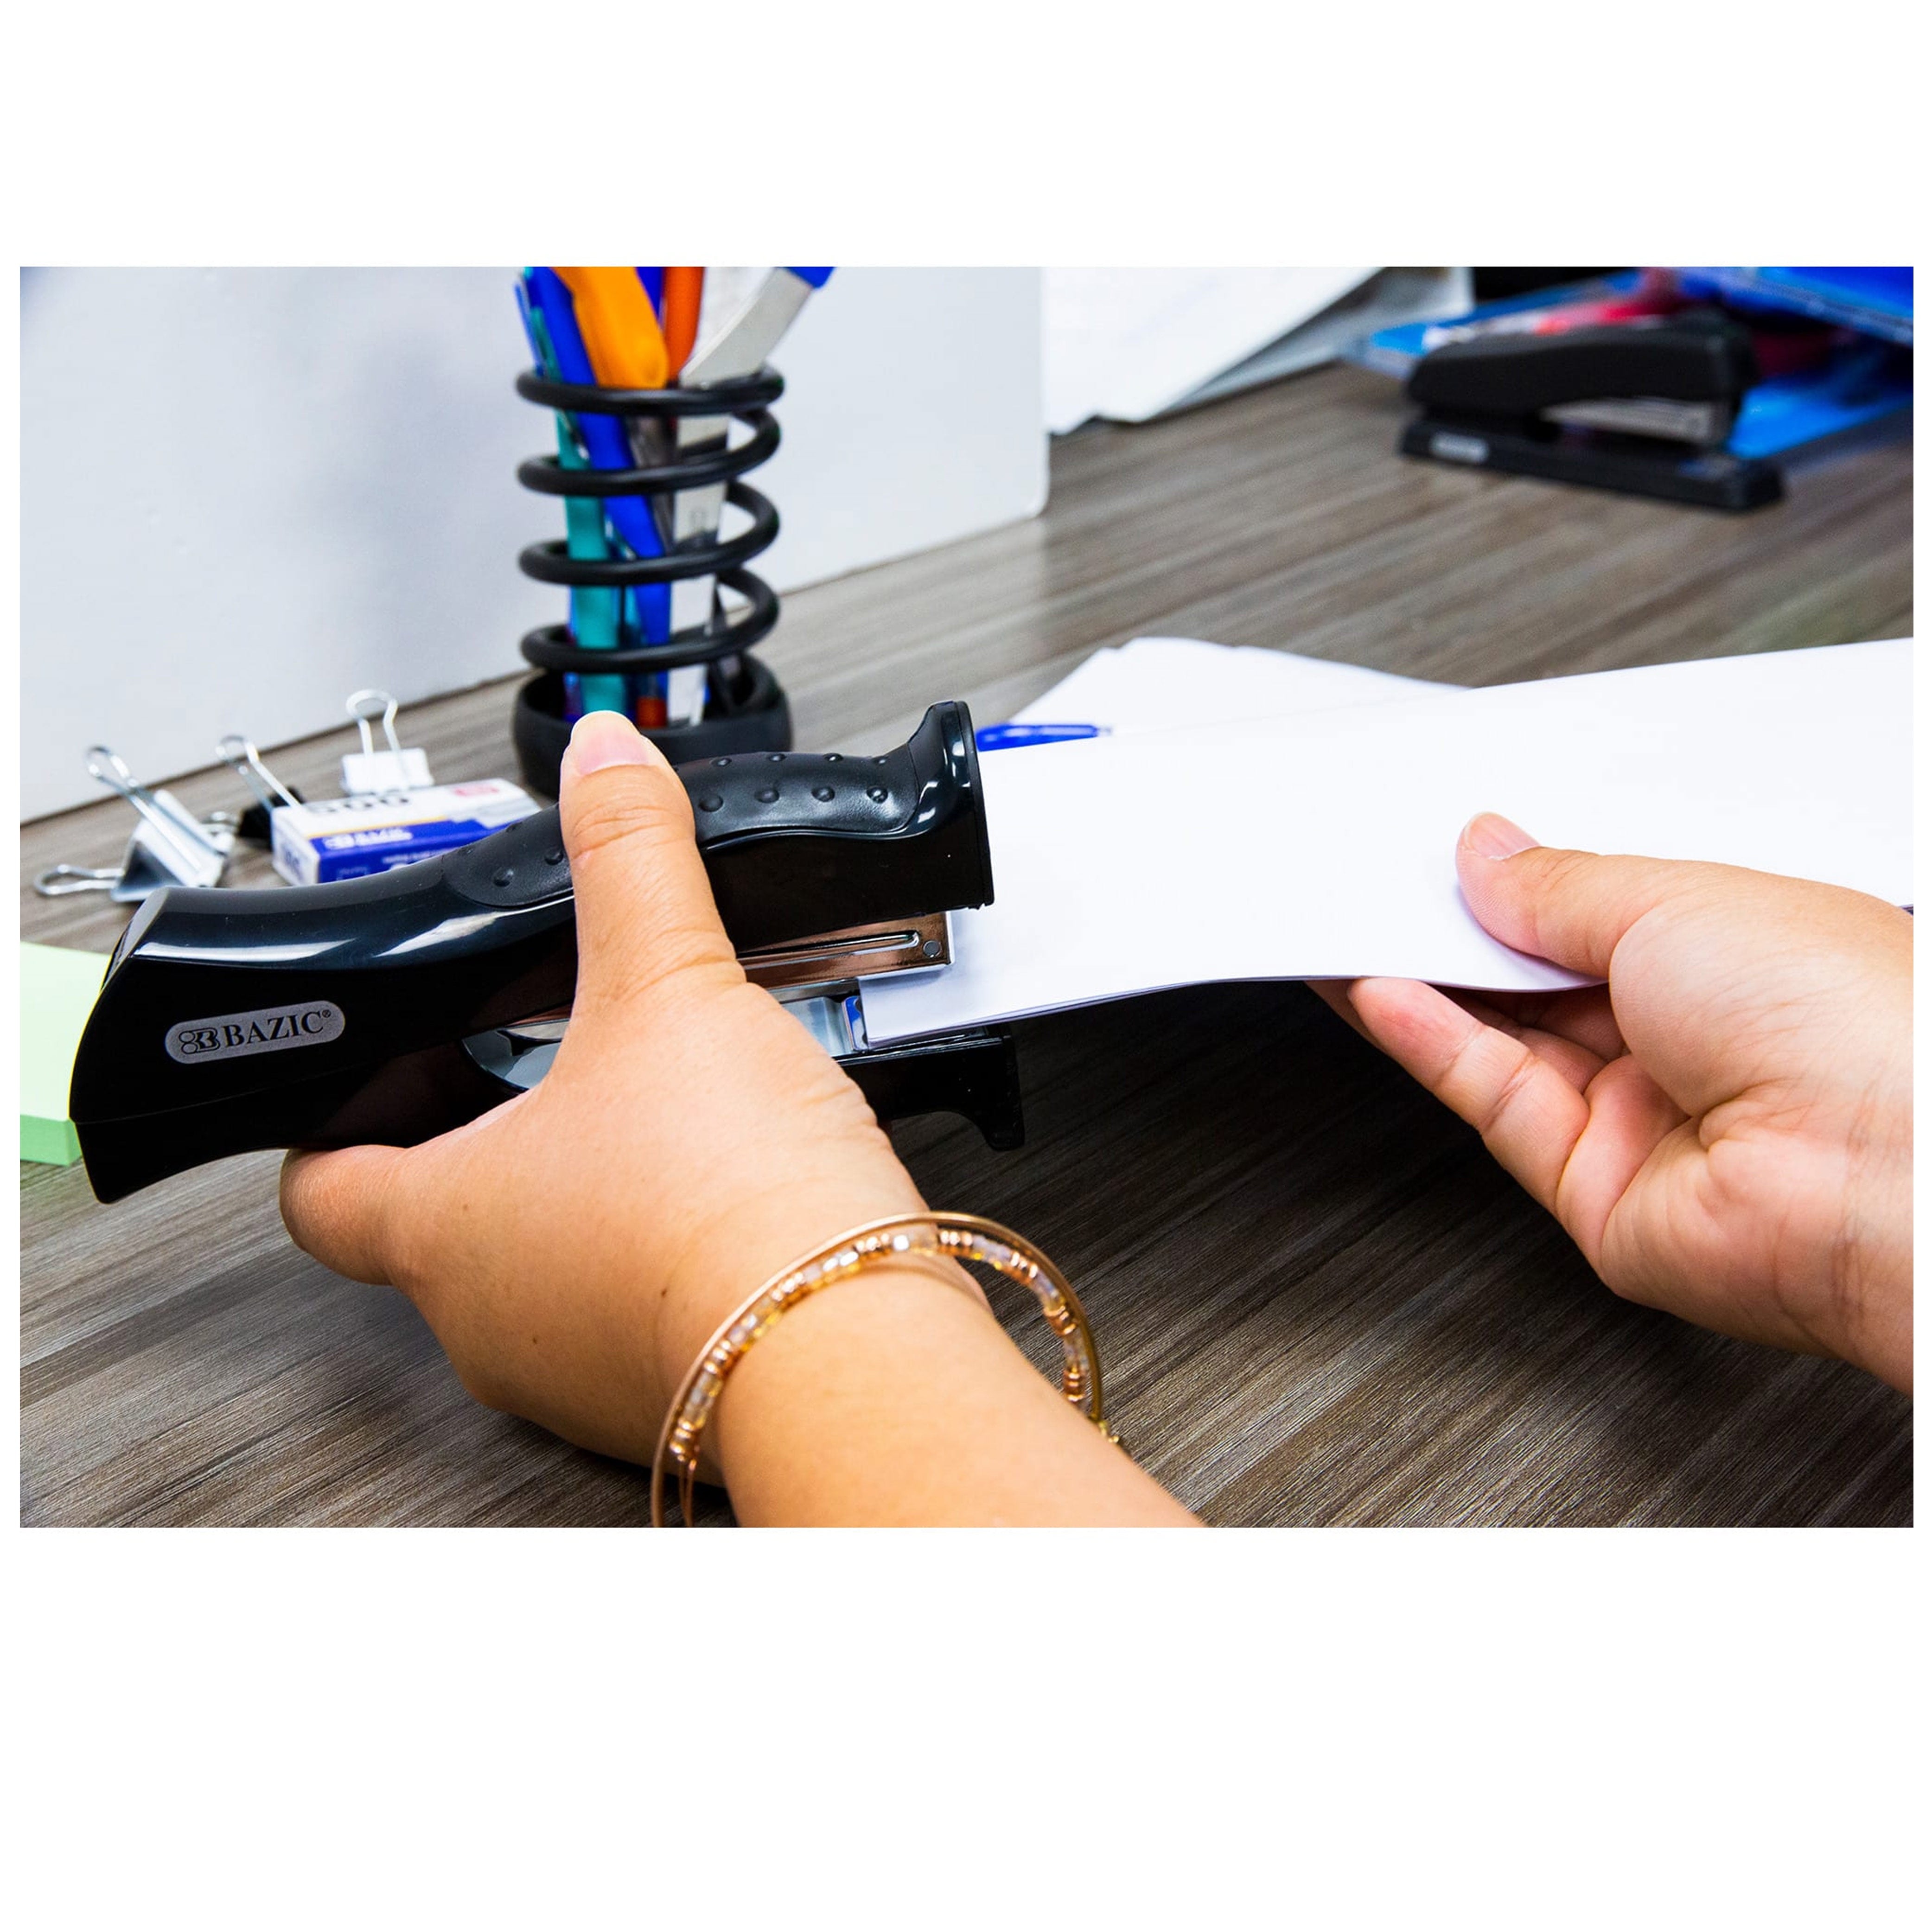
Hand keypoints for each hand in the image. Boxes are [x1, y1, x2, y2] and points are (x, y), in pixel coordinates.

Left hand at [279, 711, 940, 1461]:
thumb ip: (627, 859)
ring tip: (668, 1115)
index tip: (385, 1075)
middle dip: (496, 1134)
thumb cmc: (729, 1206)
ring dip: (593, 1193)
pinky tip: (736, 1191)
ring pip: (548, 1271)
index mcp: (441, 1229)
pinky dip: (670, 1250)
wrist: (851, 1345)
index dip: (341, 1117)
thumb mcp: (670, 988)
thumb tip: (603, 758)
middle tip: (555, 1064)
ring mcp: (574, 1377)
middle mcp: (488, 1322)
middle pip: (442, 1218)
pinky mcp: (669, 1396)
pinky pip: (640, 1311)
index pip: (320, 1187)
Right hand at [1314, 814, 1911, 1390]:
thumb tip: (1491, 853)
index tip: (1446, 854)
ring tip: (1350, 928)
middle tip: (1381, 884)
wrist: (1889, 1173)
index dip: (1515, 884)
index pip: (1597, 913)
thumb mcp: (1680, 899)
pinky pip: (1493, 1099)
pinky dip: (1429, 1042)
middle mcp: (1692, 1041)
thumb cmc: (1853, 1021)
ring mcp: (1642, 1118)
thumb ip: (1561, 887)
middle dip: (1455, 930)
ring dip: (1421, 984)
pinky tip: (1380, 992)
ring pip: (1502, 1042)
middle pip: (1538, 981)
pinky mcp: (1594, 1187)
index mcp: (1738, 957)